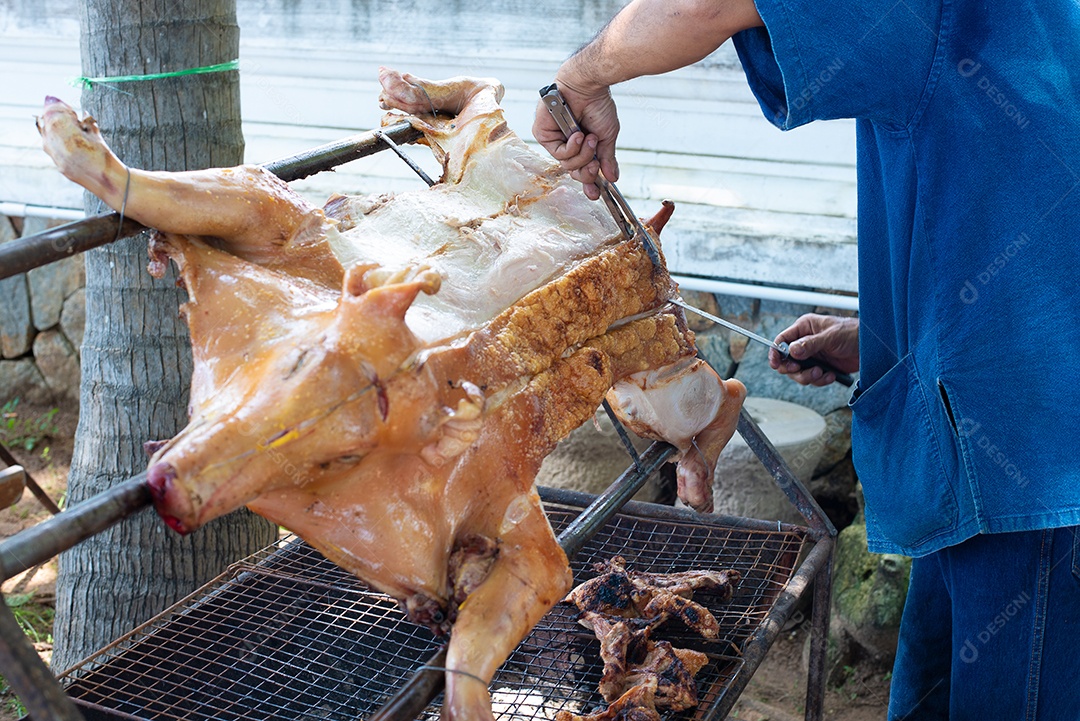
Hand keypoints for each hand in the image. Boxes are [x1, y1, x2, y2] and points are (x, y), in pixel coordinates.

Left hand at [532, 78, 619, 200]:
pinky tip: (577, 135)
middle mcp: (565, 143)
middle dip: (587, 170)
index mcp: (580, 144)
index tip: (596, 194)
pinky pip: (558, 154)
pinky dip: (571, 147)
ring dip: (582, 154)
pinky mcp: (543, 134)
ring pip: (566, 164)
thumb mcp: (606, 136)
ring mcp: (553, 139)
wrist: (588, 85)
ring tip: (588, 137)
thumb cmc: (597, 105)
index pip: (581, 169)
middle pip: (573, 171)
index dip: (589, 183)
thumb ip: (606, 158)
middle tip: (596, 163)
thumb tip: (613, 178)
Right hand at [768, 314, 859, 386]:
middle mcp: (805, 342)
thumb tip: (792, 351)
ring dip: (809, 376)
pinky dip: (820, 380)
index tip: (776, 364)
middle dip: (795, 369)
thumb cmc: (853, 332)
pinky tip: (831, 375)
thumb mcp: (831, 336)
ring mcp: (813, 356)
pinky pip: (812, 379)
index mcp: (804, 328)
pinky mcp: (822, 367)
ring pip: (798, 372)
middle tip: (803, 370)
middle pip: (787, 361)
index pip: (782, 340)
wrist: (871, 346)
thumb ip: (810, 344)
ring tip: (823, 372)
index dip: (776, 353)